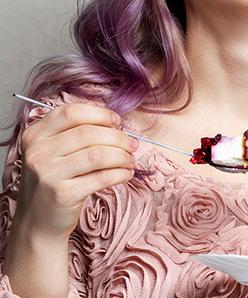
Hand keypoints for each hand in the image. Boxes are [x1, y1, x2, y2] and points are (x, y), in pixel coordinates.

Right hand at [12, 101, 136, 241]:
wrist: (38, 223)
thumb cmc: (53, 181)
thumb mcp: (54, 150)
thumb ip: (73, 125)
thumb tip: (96, 104)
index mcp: (35, 135)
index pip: (72, 112)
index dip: (100, 114)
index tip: (117, 121)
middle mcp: (38, 152)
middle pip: (89, 132)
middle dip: (118, 137)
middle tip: (131, 144)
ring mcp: (48, 174)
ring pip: (98, 154)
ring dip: (122, 155)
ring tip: (130, 159)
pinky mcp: (63, 194)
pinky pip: (102, 177)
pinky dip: (120, 173)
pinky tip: (126, 173)